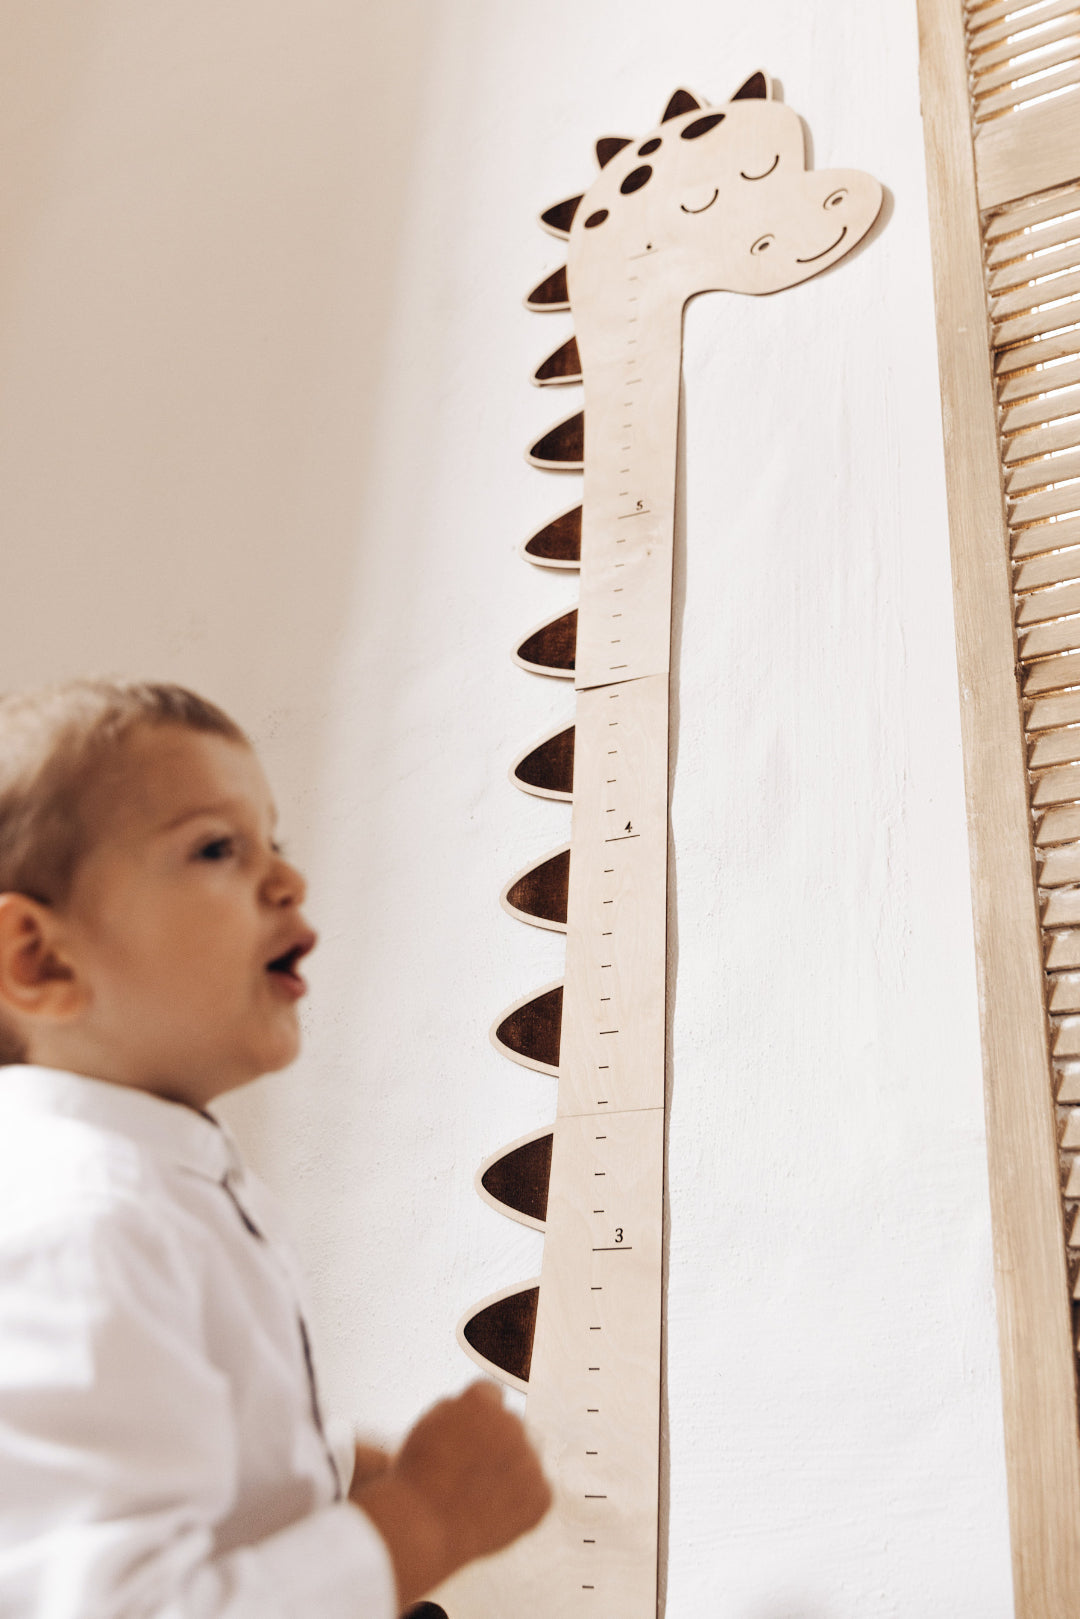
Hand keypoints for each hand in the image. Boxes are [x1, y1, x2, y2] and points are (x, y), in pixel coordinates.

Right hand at [354, 1381, 550, 1608]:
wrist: (420, 1530)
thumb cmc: (416, 1478)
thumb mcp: (428, 1423)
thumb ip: (461, 1407)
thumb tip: (484, 1405)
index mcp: (483, 1400)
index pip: (490, 1396)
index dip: (472, 1419)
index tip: (462, 1440)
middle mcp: (512, 1423)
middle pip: (511, 1425)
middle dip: (495, 1442)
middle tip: (468, 1473)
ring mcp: (529, 1460)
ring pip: (526, 1457)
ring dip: (510, 1469)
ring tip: (479, 1495)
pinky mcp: (540, 1495)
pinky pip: (538, 1491)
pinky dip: (522, 1502)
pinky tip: (494, 1511)